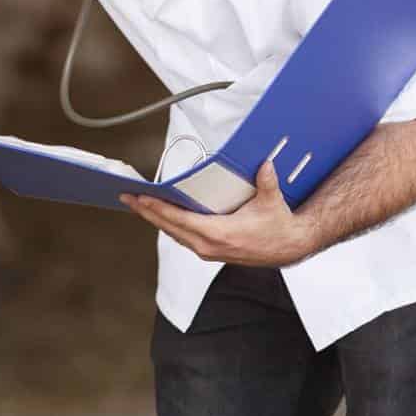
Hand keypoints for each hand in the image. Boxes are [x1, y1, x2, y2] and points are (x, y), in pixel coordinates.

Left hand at [121, 162, 319, 267]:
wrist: (288, 247)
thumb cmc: (278, 227)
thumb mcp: (272, 202)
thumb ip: (266, 182)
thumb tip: (264, 164)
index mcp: (218, 234)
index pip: (178, 219)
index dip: (157, 208)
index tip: (140, 198)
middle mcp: (208, 245)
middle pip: (169, 227)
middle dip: (146, 211)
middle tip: (127, 197)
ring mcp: (207, 250)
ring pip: (173, 233)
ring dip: (154, 219)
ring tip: (137, 205)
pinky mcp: (209, 251)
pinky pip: (182, 237)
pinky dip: (168, 225)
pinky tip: (159, 216)